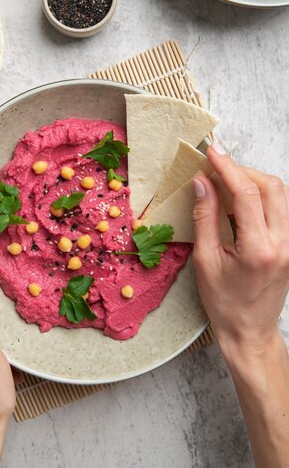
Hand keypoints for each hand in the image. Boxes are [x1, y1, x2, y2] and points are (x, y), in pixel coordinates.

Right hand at [192, 142, 288, 355]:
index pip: (248, 194)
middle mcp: (284, 244)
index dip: (228, 168)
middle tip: (217, 167)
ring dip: (255, 181)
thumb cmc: (224, 303)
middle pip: (271, 187)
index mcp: (259, 250)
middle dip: (243, 170)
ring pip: (281, 194)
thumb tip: (202, 183)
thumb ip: (205, 217)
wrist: (250, 332)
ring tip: (227, 182)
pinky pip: (283, 208)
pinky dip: (263, 196)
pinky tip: (243, 201)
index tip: (212, 152)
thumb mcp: (205, 260)